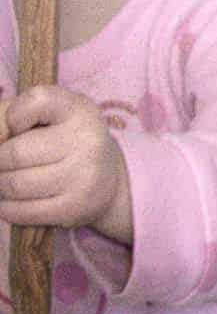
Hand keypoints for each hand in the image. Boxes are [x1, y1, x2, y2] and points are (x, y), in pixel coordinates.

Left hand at [0, 86, 131, 239]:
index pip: (37, 101)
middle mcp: (87, 141)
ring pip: (15, 185)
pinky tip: (10, 201)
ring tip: (7, 181)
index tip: (17, 127)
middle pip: (15, 153)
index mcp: (78, 110)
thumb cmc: (63, 138)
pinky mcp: (77, 207)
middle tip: (4, 164)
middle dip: (0, 161)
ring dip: (2, 185)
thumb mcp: (45, 114)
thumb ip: (8, 115)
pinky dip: (7, 208)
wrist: (108, 177)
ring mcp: (84, 177)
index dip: (13, 115)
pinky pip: (25, 212)